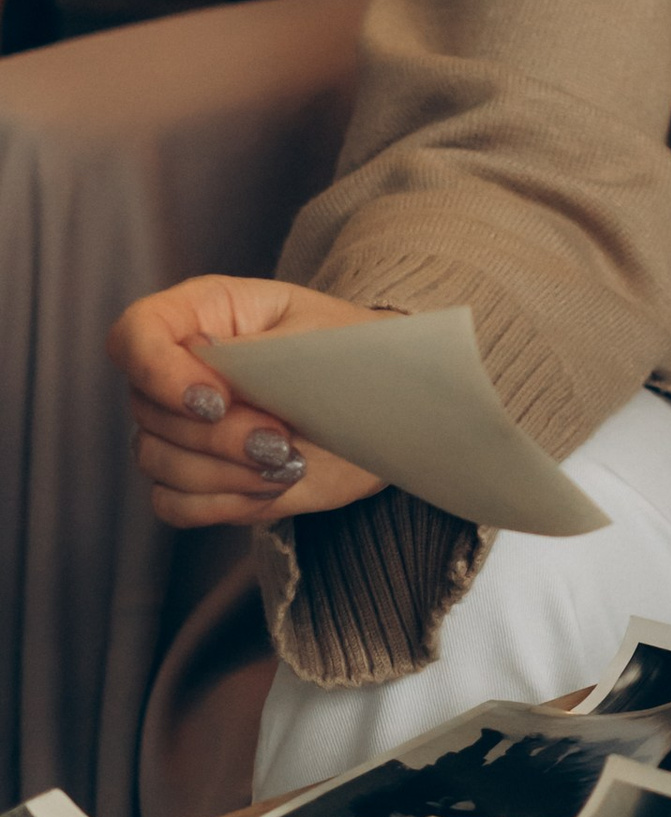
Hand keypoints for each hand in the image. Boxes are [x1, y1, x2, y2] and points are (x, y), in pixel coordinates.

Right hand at [109, 277, 389, 528]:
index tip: (216, 402)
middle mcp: (181, 368)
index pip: (135, 335)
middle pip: (148, 409)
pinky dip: (222, 503)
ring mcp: (183, 426)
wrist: (388, 410)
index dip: (157, 372)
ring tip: (287, 463)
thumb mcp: (315, 341)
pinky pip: (173, 503)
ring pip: (157, 460)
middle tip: (281, 440)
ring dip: (225, 472)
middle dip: (217, 436)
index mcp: (205, 313)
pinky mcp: (198, 477)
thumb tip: (198, 361)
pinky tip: (271, 487)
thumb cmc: (355, 357)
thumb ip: (254, 353)